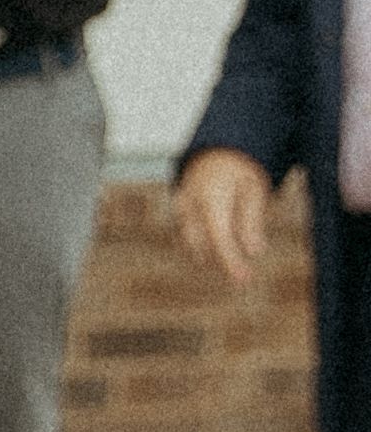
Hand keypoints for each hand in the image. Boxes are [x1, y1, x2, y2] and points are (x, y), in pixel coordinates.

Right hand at [175, 147, 275, 288]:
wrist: (215, 151)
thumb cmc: (239, 171)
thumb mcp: (255, 191)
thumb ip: (252, 221)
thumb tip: (254, 252)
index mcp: (211, 198)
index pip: (220, 238)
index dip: (231, 262)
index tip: (243, 280)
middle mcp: (188, 205)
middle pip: (201, 245)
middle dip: (221, 260)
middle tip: (242, 275)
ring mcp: (178, 208)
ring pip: (191, 241)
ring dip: (210, 253)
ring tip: (232, 259)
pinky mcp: (176, 212)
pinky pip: (188, 235)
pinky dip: (203, 244)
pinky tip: (220, 245)